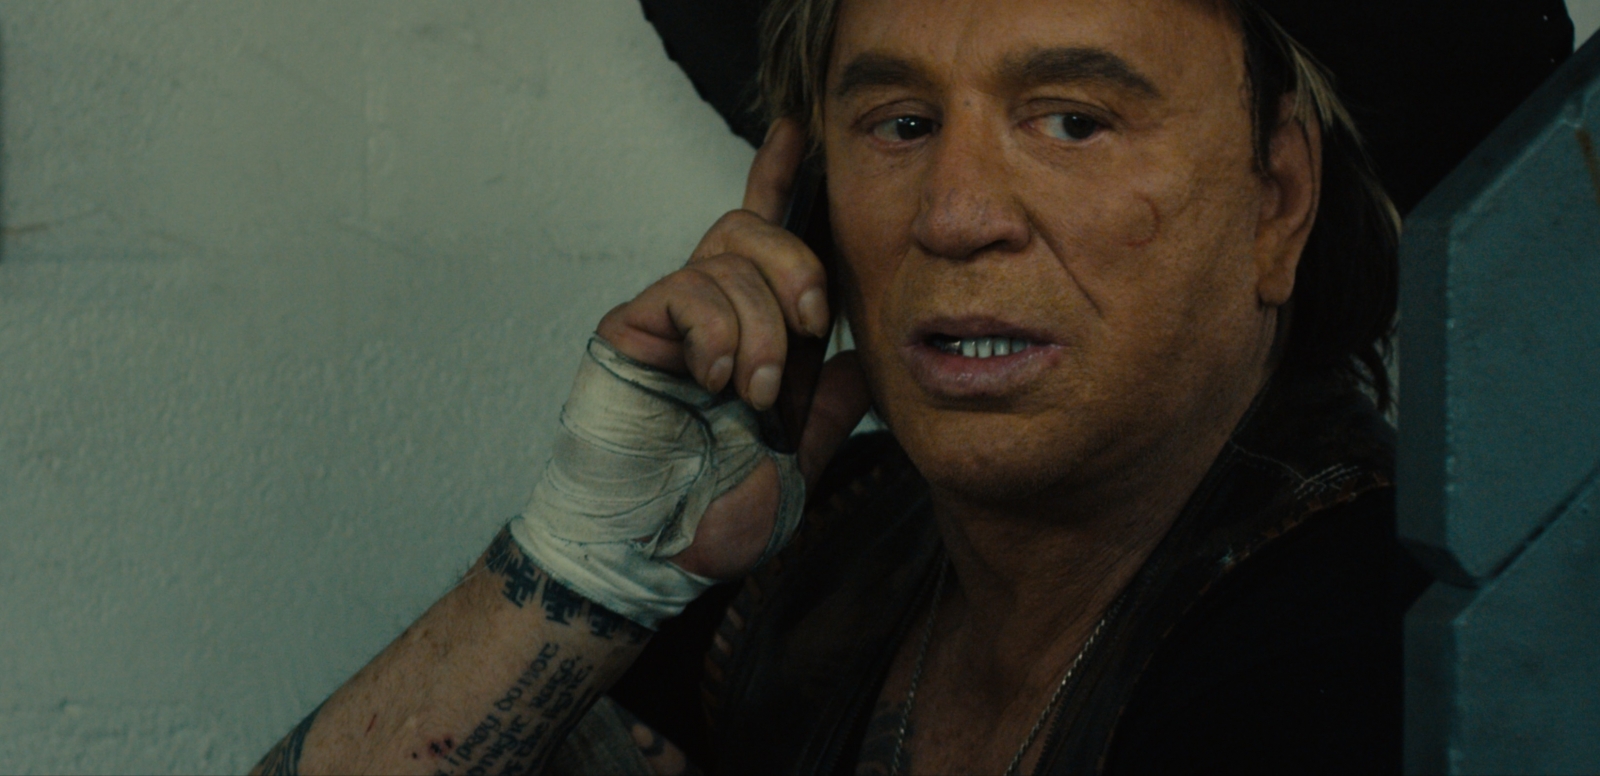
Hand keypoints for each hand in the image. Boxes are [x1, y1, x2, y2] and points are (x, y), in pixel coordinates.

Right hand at [595, 119, 871, 579]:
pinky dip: (714, 332)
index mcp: (751, 331)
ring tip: (752, 394)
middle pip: (750, 230)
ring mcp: (668, 319)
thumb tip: (863, 354)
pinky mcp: (630, 330)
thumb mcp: (801, 453)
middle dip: (797, 268)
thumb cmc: (718, 510)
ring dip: (758, 328)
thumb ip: (831, 400)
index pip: (766, 238)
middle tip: (810, 327)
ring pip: (726, 261)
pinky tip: (714, 380)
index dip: (780, 180)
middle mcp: (709, 314)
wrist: (658, 553)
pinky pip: (685, 290)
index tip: (799, 133)